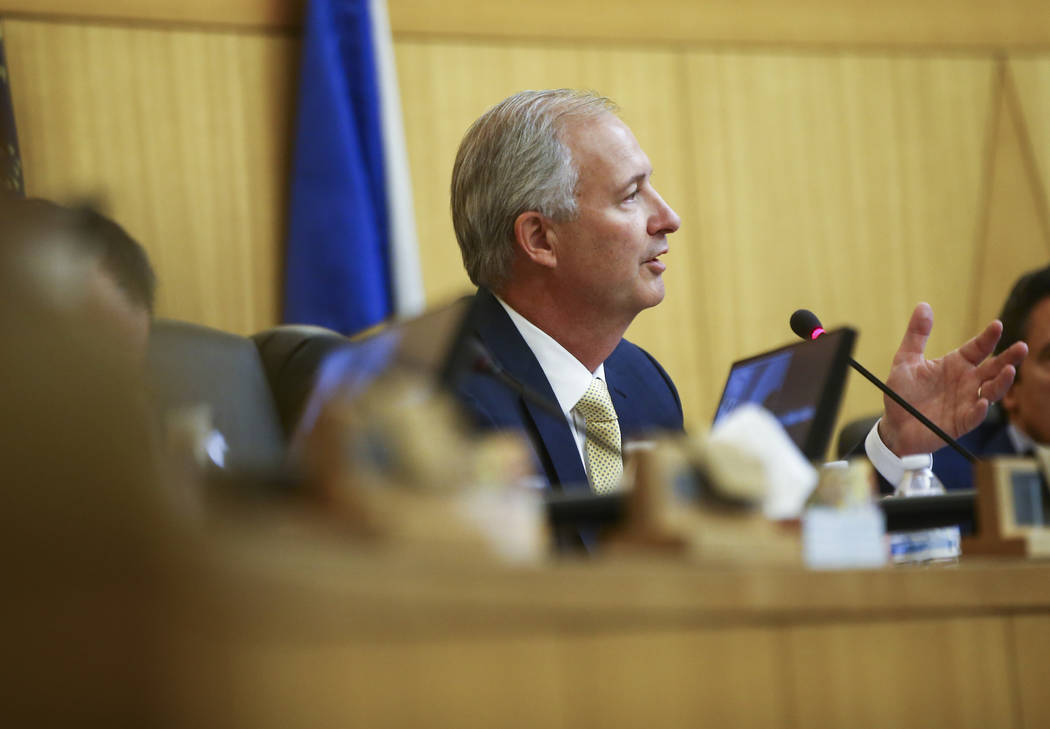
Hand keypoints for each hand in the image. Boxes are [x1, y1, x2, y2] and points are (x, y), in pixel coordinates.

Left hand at [878, 302, 1027, 456]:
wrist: (894, 425)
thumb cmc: (903, 392)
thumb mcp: (905, 360)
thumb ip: (916, 335)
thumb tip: (923, 305)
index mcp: (956, 364)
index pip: (978, 348)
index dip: (988, 337)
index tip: (997, 325)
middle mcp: (967, 382)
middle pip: (993, 368)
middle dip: (1008, 358)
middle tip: (1022, 347)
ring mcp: (966, 402)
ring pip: (991, 392)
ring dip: (1001, 382)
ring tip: (1008, 371)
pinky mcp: (961, 422)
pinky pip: (974, 416)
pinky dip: (979, 410)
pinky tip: (982, 403)